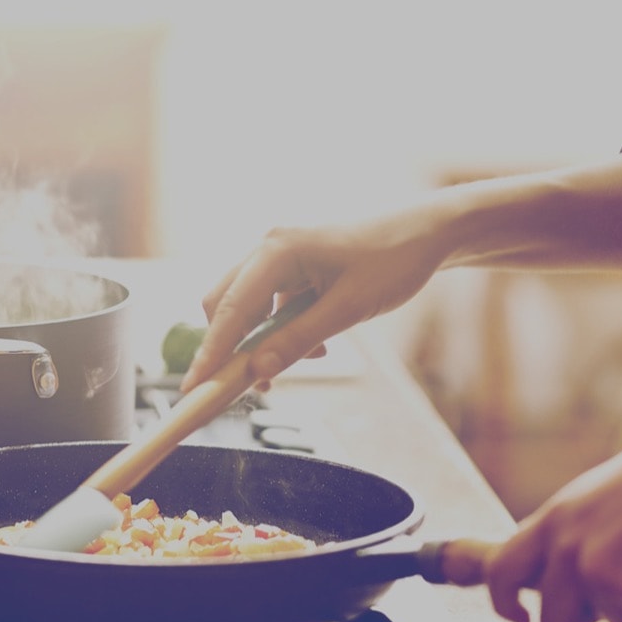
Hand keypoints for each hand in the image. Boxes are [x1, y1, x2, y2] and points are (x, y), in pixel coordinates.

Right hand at [181, 201, 454, 390]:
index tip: (193, 389)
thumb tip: (258, 371)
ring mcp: (279, 256)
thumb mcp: (347, 309)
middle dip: (233, 350)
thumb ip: (298, 340)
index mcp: (277, 250)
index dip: (210, 355)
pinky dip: (282, 331)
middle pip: (225, 307)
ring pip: (247, 309)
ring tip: (308, 359)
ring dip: (264, 343)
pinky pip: (270, 306)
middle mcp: (269, 248)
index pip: (229, 311)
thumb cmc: (393, 261)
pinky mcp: (293, 268)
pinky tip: (317, 343)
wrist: (428, 233)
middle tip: (247, 388)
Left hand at [484, 411, 621, 621]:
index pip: (501, 571)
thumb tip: (547, 586)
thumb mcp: (596, 500)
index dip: (502, 604)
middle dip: (584, 619)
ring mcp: (596, 570)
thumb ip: (568, 538)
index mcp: (552, 519)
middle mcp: (565, 547)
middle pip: (552, 621)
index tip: (520, 618)